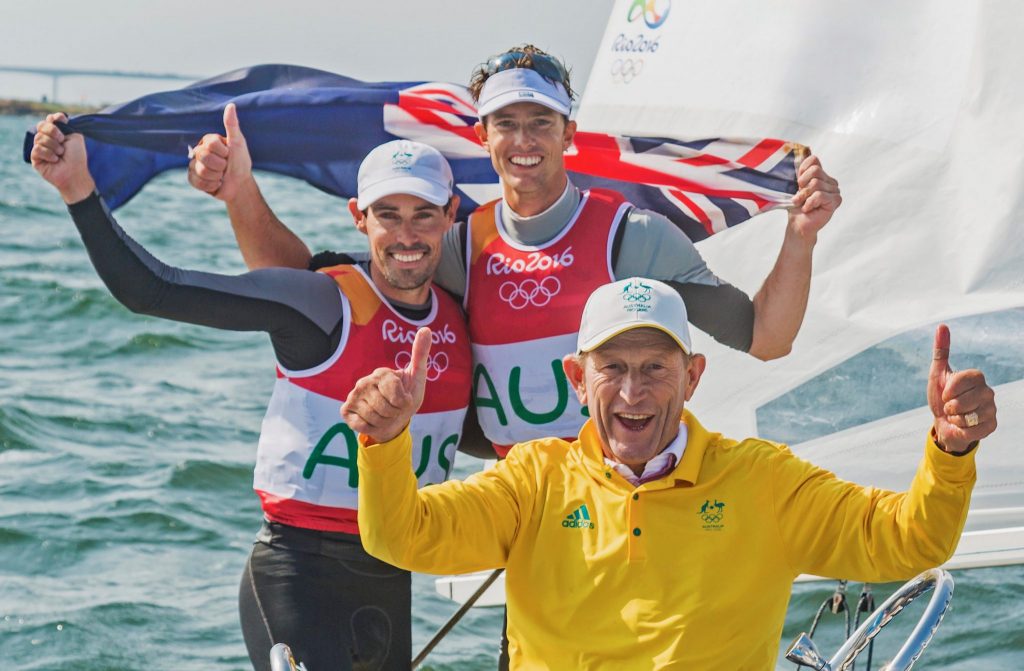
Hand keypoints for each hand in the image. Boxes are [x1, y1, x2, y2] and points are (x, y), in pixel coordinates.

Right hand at [30, 113, 95, 202]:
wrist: (75, 173)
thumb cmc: (76, 156)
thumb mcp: (75, 137)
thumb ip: (65, 126)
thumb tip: (54, 117)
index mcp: (56, 133)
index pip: (49, 120)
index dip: (54, 119)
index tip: (62, 120)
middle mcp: (47, 139)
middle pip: (41, 125)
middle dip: (53, 131)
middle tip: (62, 140)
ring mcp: (40, 148)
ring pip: (39, 137)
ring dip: (53, 145)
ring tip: (61, 154)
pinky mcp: (35, 158)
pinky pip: (37, 149)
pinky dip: (49, 154)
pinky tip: (55, 160)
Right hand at [187, 103, 253, 201]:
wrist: (240, 185)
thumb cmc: (240, 162)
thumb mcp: (238, 143)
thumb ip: (232, 125)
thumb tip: (231, 105)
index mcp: (208, 141)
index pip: (210, 144)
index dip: (223, 152)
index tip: (229, 154)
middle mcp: (199, 151)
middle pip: (204, 157)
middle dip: (220, 166)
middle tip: (225, 167)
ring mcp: (194, 164)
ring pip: (200, 171)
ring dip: (216, 177)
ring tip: (221, 176)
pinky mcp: (193, 178)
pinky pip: (196, 181)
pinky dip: (210, 186)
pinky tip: (215, 184)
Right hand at [341, 327, 431, 443]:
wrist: (394, 421)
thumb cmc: (406, 398)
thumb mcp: (418, 378)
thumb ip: (420, 354)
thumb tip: (426, 329)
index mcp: (381, 373)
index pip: (396, 394)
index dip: (404, 402)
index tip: (404, 399)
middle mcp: (364, 381)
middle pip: (385, 408)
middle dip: (394, 413)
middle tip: (394, 409)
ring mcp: (353, 395)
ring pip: (374, 418)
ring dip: (384, 422)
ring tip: (384, 415)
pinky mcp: (346, 410)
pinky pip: (362, 425)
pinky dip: (371, 428)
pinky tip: (371, 421)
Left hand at [788, 153, 840, 242]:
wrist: (798, 224)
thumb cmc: (796, 206)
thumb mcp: (795, 185)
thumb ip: (801, 171)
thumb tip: (805, 150)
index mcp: (821, 175)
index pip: (814, 160)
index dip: (802, 171)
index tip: (797, 183)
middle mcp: (830, 181)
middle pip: (816, 171)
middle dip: (802, 185)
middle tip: (798, 196)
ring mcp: (835, 190)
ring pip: (816, 184)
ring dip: (804, 196)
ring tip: (802, 204)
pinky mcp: (836, 200)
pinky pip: (820, 195)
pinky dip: (809, 202)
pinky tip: (808, 209)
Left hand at [928, 324, 996, 452]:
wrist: (944, 422)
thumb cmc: (941, 397)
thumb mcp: (937, 374)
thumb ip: (940, 351)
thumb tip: (942, 325)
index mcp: (976, 377)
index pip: (962, 380)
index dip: (948, 389)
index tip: (945, 393)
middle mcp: (988, 391)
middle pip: (963, 401)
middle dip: (949, 406)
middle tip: (950, 406)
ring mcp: (992, 409)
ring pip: (968, 417)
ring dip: (955, 419)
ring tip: (956, 416)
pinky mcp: (992, 425)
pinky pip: (972, 430)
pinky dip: (961, 430)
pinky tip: (963, 426)